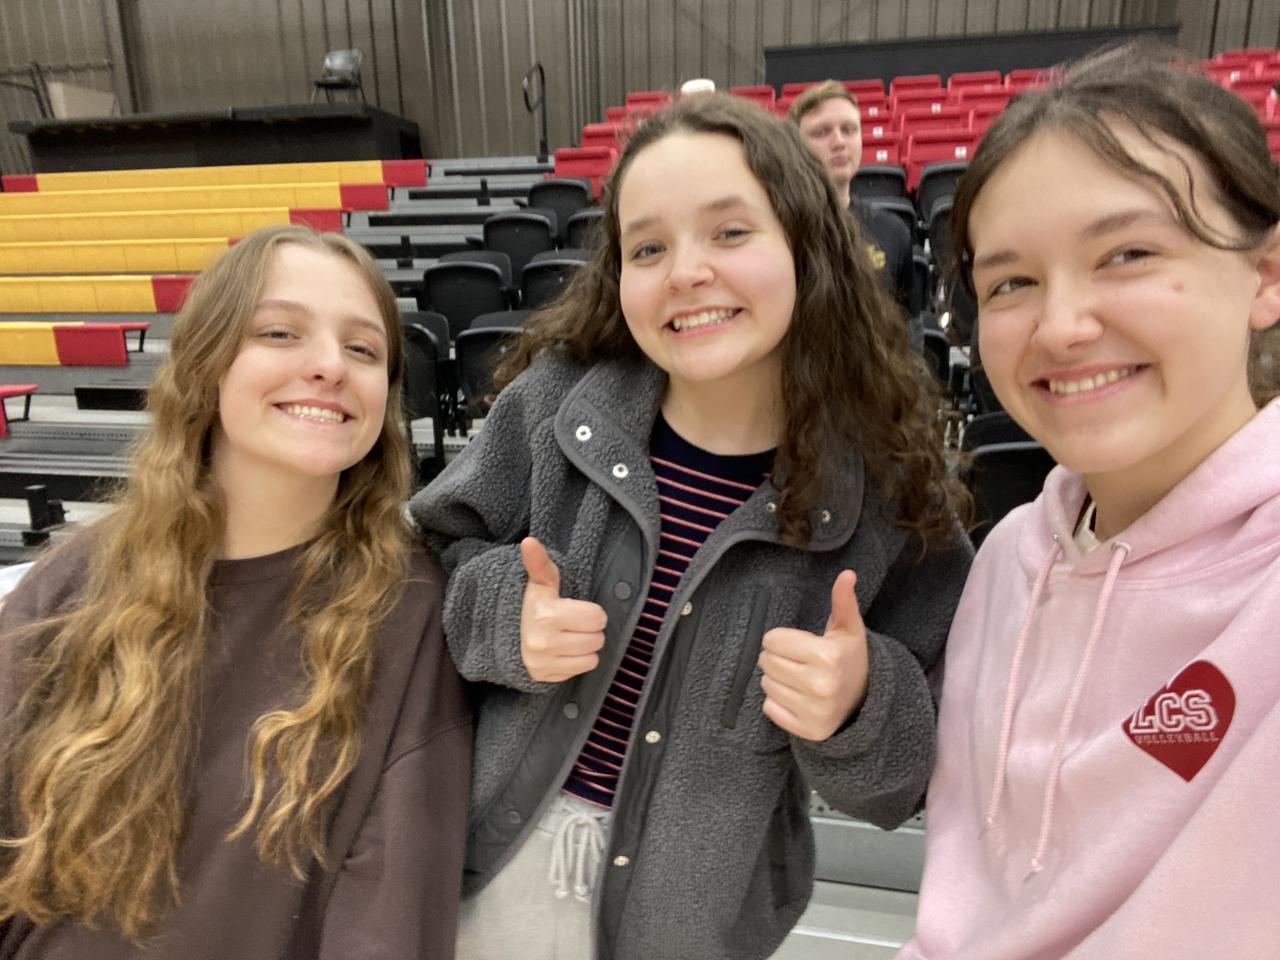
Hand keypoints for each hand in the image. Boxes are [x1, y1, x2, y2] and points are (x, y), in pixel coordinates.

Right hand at [519, 537, 607, 682]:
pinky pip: (581, 670)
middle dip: (589, 630)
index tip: (575, 609)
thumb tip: (529, 541)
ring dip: (586, 647)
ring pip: (592, 657)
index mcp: (546, 615)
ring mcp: (544, 663)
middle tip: (573, 623)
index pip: (597, 617)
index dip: (591, 612)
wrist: (505, 635)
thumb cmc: (531, 605)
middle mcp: (544, 642)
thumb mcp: (539, 584)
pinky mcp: (545, 678)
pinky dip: (577, 661)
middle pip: (597, 639)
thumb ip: (540, 563)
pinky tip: (563, 651)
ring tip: (569, 636)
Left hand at [758, 570, 868, 741]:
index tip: (798, 644)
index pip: (772, 640)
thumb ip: (843, 601)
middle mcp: (820, 685)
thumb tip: (847, 574)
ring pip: (766, 686)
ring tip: (799, 679)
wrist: (866, 699)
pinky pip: (769, 709)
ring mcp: (814, 711)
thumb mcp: (848, 628)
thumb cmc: (849, 657)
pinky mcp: (808, 730)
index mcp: (826, 656)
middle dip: (778, 658)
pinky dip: (778, 703)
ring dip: (777, 680)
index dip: (781, 639)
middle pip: (766, 662)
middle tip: (799, 661)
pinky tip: (798, 698)